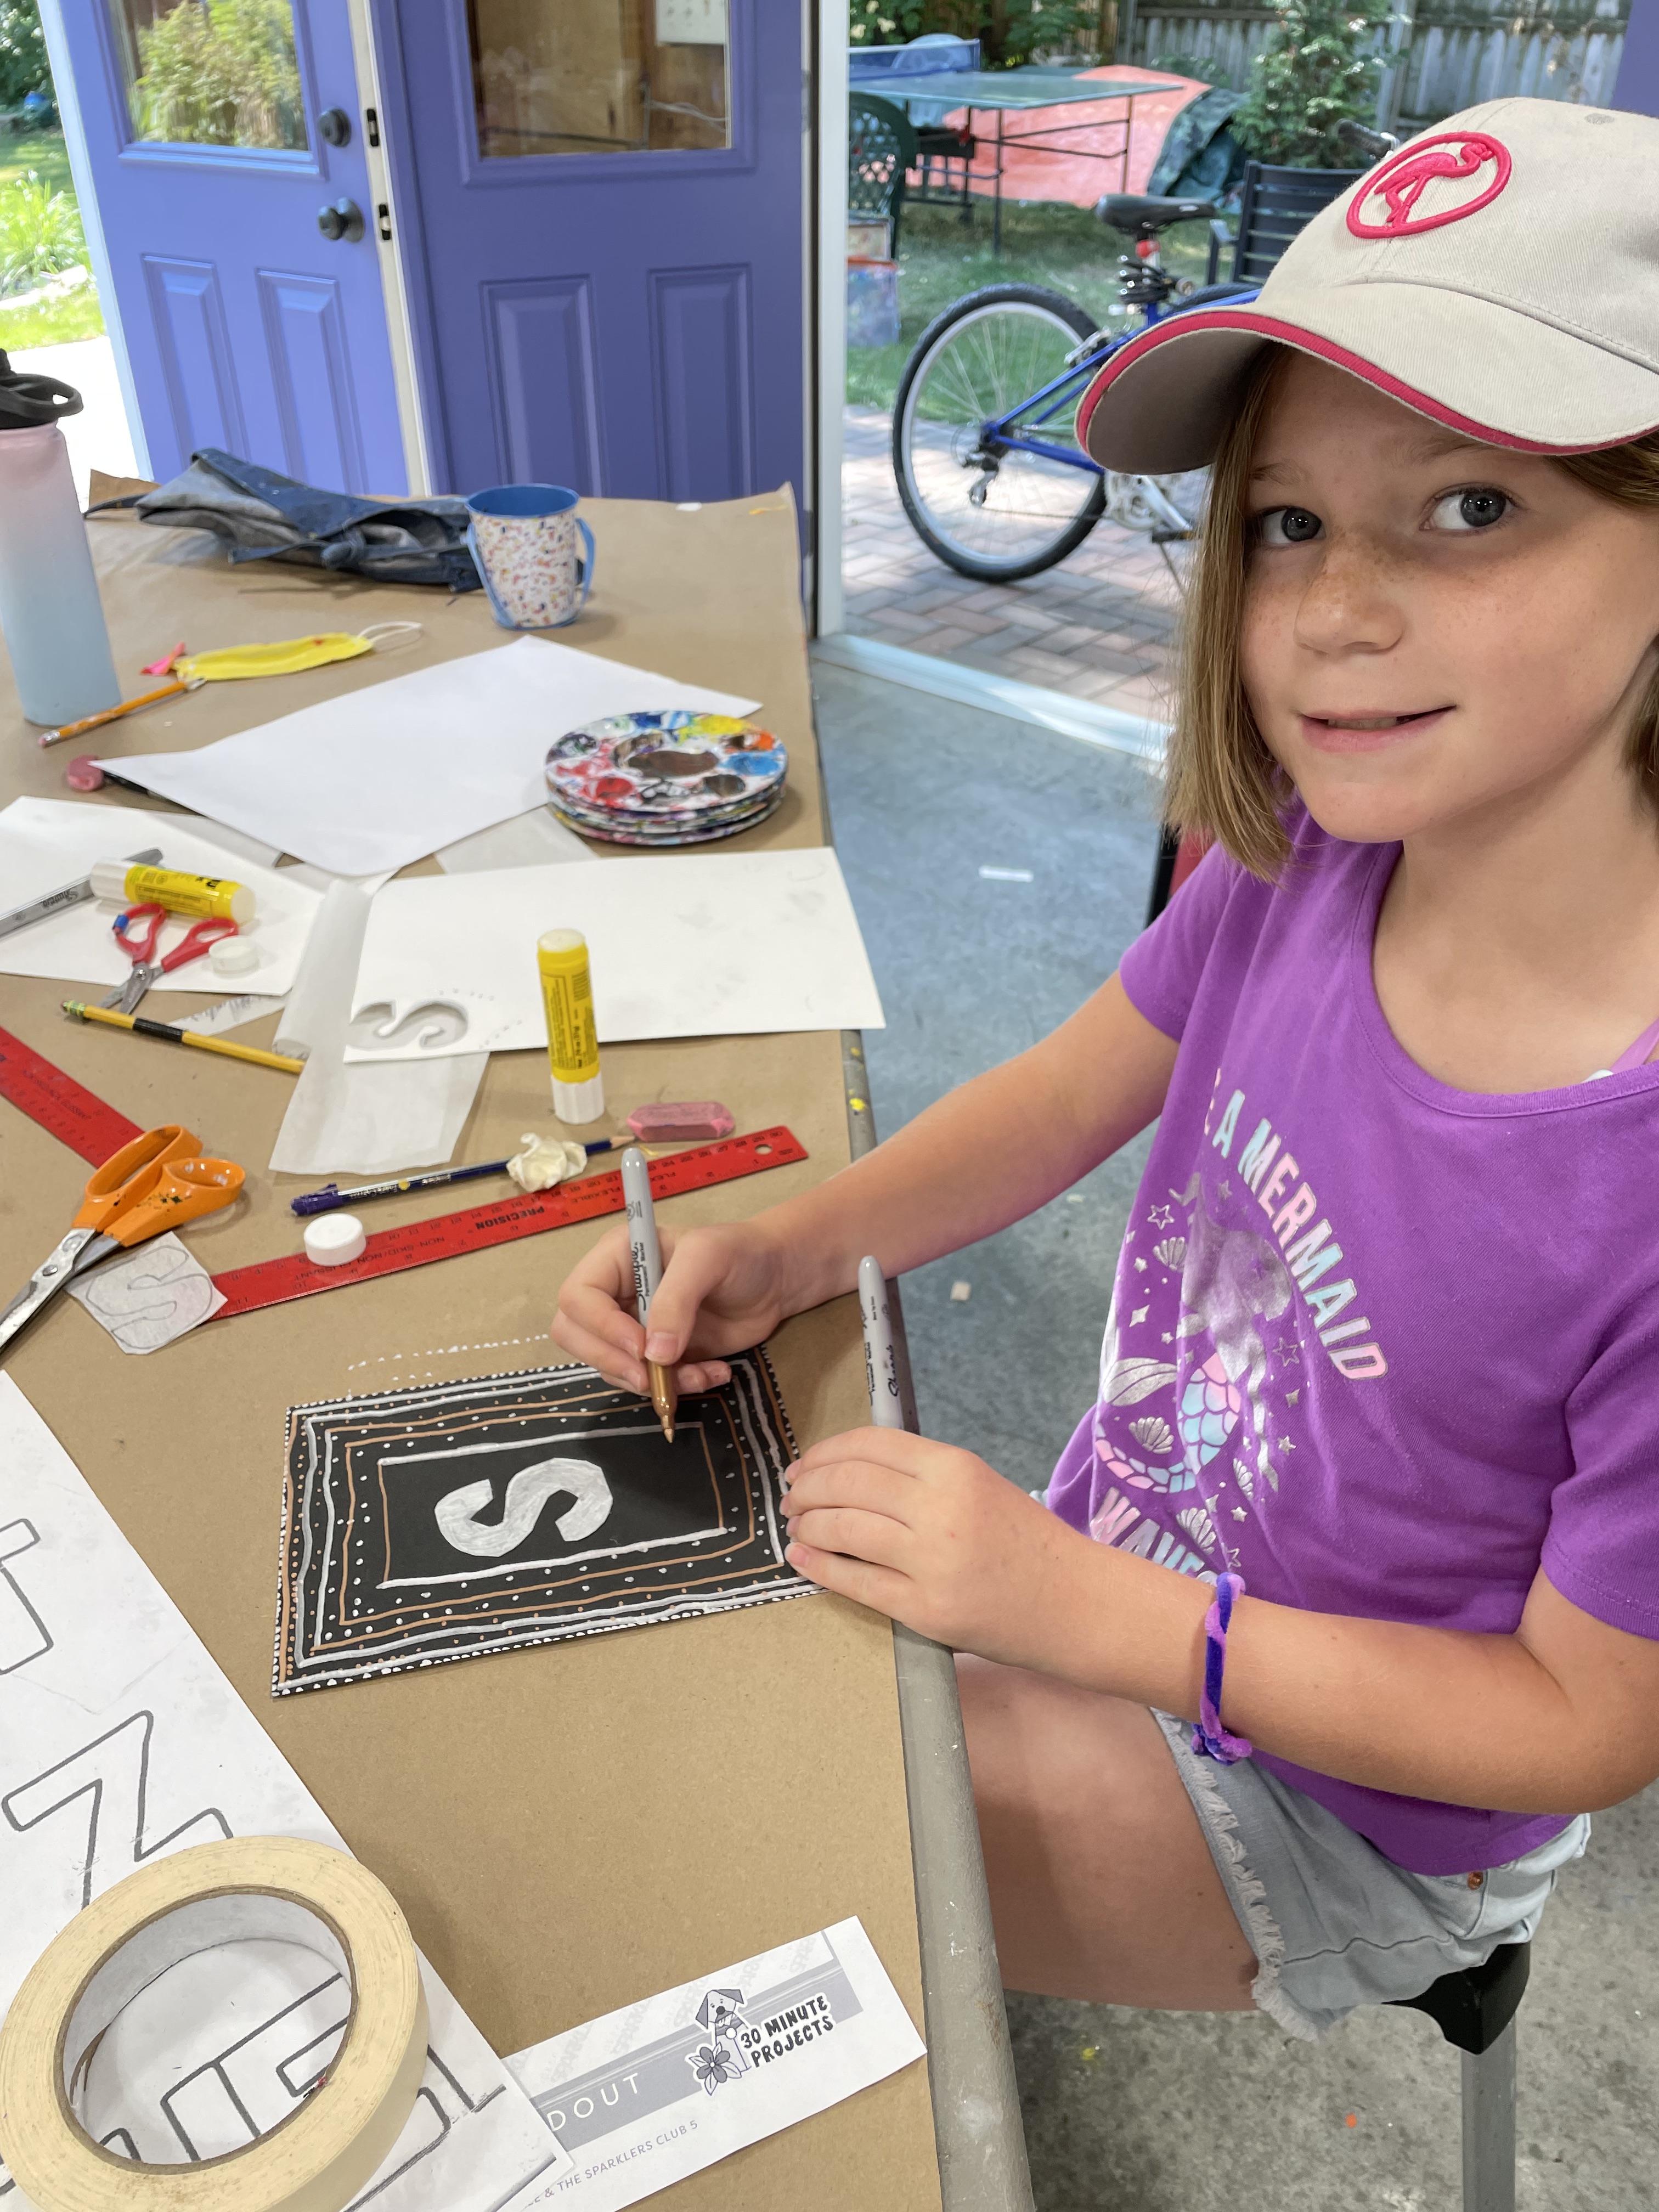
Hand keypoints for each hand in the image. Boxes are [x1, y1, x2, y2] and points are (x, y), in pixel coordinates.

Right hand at [551, 1218, 793, 1394]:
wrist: (774, 1280)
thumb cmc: (739, 1254)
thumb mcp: (708, 1259)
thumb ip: (677, 1300)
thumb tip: (654, 1354)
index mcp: (616, 1258)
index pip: (578, 1297)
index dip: (601, 1327)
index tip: (641, 1347)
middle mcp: (614, 1294)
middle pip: (575, 1336)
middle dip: (613, 1363)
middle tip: (653, 1377)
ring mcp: (631, 1327)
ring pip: (611, 1368)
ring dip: (654, 1382)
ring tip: (702, 1373)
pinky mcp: (654, 1356)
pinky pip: (645, 1383)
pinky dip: (677, 1389)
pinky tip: (713, 1374)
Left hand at [782, 1427, 1097, 1666]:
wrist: (1073, 1602)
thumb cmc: (1025, 1541)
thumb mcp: (978, 1485)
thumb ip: (920, 1475)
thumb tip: (848, 1471)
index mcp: (954, 1468)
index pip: (869, 1445)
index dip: (824, 1452)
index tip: (803, 1465)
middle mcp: (940, 1508)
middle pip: (847, 1484)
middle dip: (806, 1488)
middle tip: (791, 1498)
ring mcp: (931, 1561)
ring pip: (844, 1529)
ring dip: (807, 1526)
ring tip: (796, 1527)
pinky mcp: (925, 1609)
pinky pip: (856, 1581)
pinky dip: (820, 1567)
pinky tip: (803, 1559)